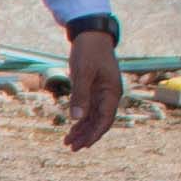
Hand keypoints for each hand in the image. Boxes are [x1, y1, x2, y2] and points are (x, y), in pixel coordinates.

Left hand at [61, 31, 122, 150]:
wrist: (90, 33)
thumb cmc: (88, 50)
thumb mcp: (83, 72)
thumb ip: (80, 95)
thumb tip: (76, 118)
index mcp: (112, 91)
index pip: (105, 119)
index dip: (94, 134)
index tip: (83, 145)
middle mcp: (109, 95)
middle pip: (99, 121)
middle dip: (86, 136)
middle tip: (71, 147)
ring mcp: (102, 92)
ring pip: (93, 117)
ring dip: (82, 130)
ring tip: (68, 142)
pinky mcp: (93, 89)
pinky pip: (89, 109)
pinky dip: (80, 119)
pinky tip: (72, 128)